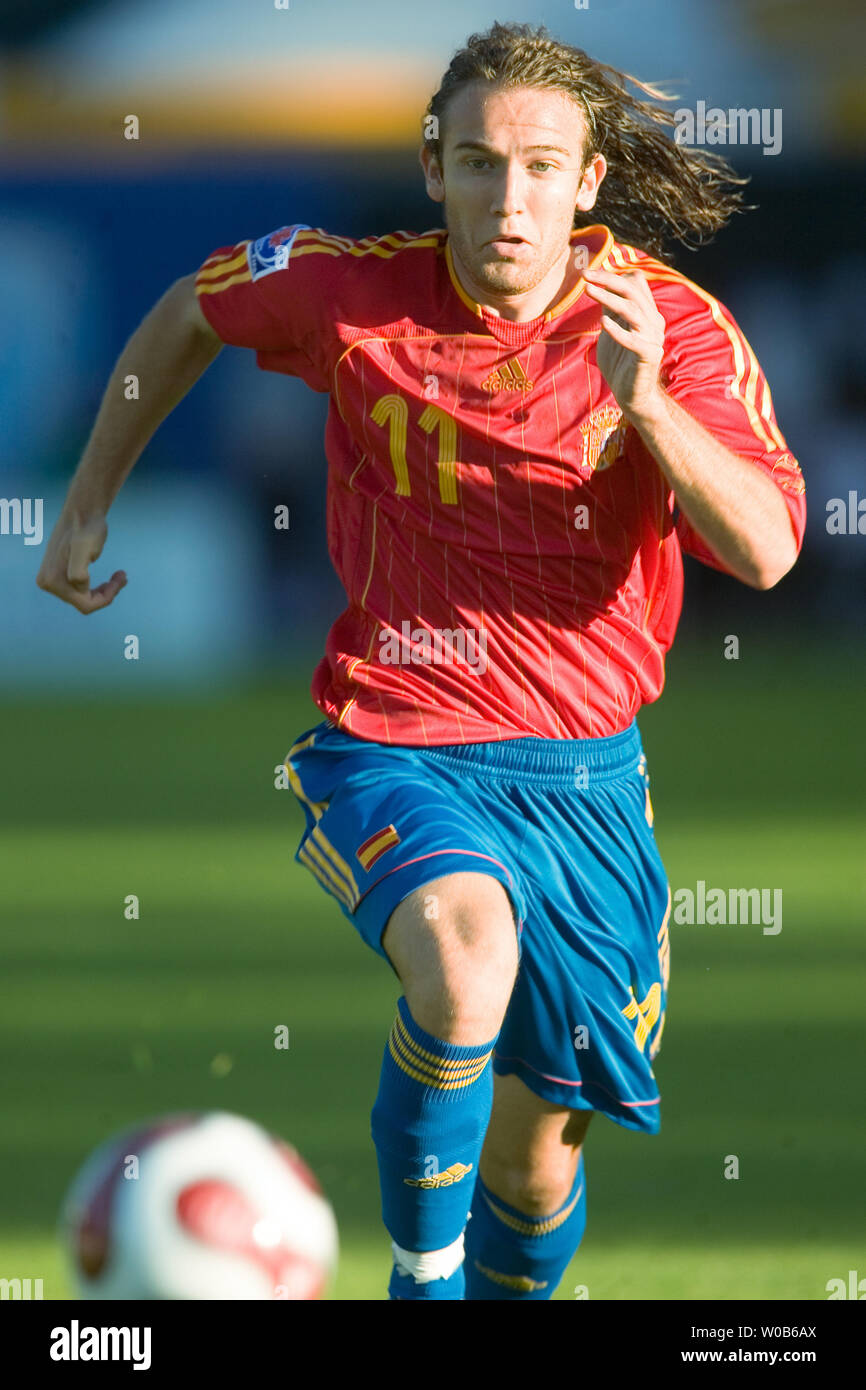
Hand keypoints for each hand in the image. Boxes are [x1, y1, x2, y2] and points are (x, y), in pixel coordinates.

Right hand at [36, 510, 126, 613]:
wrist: (83, 512)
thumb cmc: (88, 529)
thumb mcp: (84, 549)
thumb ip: (78, 572)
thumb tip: (76, 585)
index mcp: (52, 581)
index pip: (85, 605)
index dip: (107, 596)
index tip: (121, 577)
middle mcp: (47, 583)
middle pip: (83, 602)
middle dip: (105, 593)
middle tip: (122, 576)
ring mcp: (50, 578)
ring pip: (83, 597)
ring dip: (103, 590)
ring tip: (119, 576)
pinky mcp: (58, 573)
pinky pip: (80, 589)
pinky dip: (96, 586)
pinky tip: (110, 578)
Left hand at [583, 268, 665, 421]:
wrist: (633, 395)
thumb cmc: (619, 362)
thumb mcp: (612, 330)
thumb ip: (609, 311)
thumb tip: (599, 287)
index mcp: (646, 312)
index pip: (634, 283)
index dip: (612, 276)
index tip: (587, 273)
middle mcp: (653, 321)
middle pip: (633, 291)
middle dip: (608, 280)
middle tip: (584, 274)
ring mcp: (653, 338)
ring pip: (633, 311)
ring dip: (609, 299)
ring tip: (588, 290)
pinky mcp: (649, 356)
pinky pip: (635, 340)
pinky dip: (619, 331)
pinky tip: (603, 322)